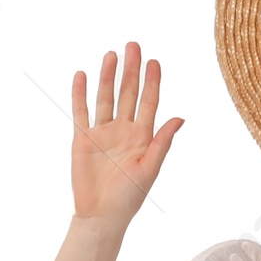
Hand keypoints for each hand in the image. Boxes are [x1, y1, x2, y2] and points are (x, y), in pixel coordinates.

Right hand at [71, 41, 182, 231]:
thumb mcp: (149, 169)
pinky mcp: (83, 139)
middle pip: (128, 94)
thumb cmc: (129, 198)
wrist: (101, 216)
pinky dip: (80, 94)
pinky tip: (82, 75)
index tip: (154, 61)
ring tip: (112, 55)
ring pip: (106, 98)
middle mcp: (123, 131)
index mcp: (143, 137)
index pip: (149, 102)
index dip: (152, 82)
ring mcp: (103, 133)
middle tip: (133, 45)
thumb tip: (180, 118)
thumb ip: (162, 142)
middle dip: (131, 70)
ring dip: (108, 76)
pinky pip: (81, 111)